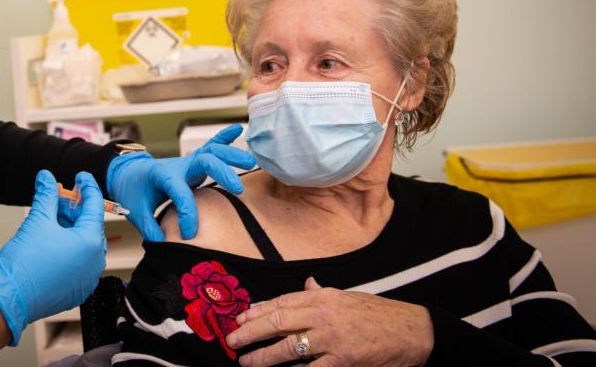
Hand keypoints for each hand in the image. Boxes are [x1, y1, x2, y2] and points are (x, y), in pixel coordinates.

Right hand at [0, 170, 106, 345]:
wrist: (9, 299)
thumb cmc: (24, 265)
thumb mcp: (37, 221)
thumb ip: (46, 195)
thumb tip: (47, 178)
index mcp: (90, 243)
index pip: (95, 206)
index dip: (88, 187)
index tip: (82, 177)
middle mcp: (95, 262)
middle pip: (89, 225)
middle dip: (74, 209)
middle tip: (58, 197)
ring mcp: (87, 278)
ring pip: (82, 243)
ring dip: (69, 227)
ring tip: (49, 217)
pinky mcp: (76, 289)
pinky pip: (77, 261)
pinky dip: (67, 246)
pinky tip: (51, 238)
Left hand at [107, 124, 255, 241]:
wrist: (129, 173)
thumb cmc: (133, 191)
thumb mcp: (135, 210)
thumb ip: (149, 227)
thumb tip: (161, 244)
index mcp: (162, 177)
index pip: (180, 194)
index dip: (187, 215)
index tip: (189, 234)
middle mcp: (178, 166)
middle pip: (203, 162)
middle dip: (222, 172)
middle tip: (238, 188)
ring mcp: (187, 161)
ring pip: (211, 151)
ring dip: (231, 154)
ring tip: (250, 162)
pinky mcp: (193, 161)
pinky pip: (210, 145)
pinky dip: (224, 137)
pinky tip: (237, 128)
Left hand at [225, 277, 433, 366]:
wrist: (413, 331)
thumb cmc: (380, 315)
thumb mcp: (348, 297)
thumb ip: (323, 295)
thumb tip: (306, 286)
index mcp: (324, 298)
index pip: (282, 302)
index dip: (257, 310)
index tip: (240, 317)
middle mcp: (324, 314)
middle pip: (278, 321)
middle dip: (251, 331)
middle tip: (232, 339)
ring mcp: (332, 338)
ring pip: (288, 347)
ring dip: (264, 356)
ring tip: (247, 361)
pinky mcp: (343, 360)